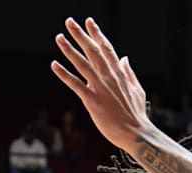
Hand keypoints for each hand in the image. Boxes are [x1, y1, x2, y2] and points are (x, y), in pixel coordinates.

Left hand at [51, 18, 149, 151]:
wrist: (135, 133)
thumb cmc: (136, 113)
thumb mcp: (137, 89)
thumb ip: (129, 73)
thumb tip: (124, 58)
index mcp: (119, 74)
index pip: (106, 48)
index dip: (97, 34)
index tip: (88, 22)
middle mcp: (109, 77)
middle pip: (92, 51)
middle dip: (80, 35)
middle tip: (69, 22)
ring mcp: (100, 88)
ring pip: (82, 64)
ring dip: (69, 49)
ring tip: (59, 37)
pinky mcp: (93, 101)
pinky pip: (76, 85)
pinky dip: (64, 74)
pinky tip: (54, 64)